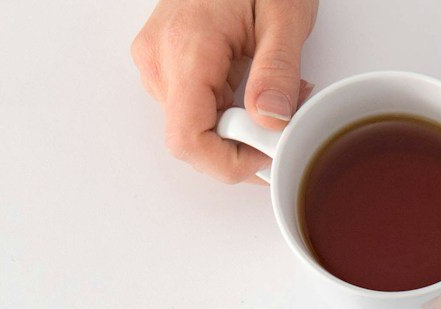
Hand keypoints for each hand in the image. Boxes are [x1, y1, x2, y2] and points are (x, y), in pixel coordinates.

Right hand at [131, 0, 316, 183]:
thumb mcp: (284, 14)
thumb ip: (277, 71)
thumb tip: (271, 121)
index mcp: (185, 49)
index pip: (188, 140)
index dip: (228, 162)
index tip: (266, 153)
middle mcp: (159, 58)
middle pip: (192, 138)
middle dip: (242, 142)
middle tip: (284, 116)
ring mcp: (157, 59)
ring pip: (193, 125)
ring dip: (238, 126)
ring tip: (272, 92)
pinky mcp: (164, 60)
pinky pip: (192, 105)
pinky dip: (228, 109)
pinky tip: (251, 86)